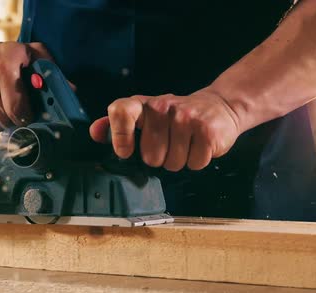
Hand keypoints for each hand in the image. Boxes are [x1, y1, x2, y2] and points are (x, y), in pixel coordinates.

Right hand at [0, 40, 54, 134]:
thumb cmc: (1, 56)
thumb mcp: (29, 54)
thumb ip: (51, 71)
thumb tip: (71, 92)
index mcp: (4, 66)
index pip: (18, 109)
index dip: (25, 118)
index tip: (26, 116)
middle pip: (2, 120)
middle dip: (10, 121)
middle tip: (10, 112)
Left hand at [89, 89, 241, 170]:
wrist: (220, 106)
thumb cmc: (177, 116)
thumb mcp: (146, 115)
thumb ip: (118, 124)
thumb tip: (95, 132)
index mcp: (144, 104)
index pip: (121, 112)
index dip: (119, 136)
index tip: (125, 152)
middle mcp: (163, 107)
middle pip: (150, 157)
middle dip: (161, 158)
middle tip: (170, 144)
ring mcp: (186, 118)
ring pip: (173, 164)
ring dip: (180, 160)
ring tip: (186, 144)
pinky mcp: (207, 132)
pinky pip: (194, 164)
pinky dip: (197, 161)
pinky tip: (199, 146)